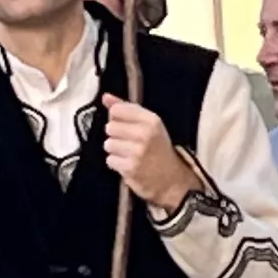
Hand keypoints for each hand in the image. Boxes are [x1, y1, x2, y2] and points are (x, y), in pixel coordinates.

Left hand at [96, 96, 198, 211]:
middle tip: (129, 142)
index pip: (118, 110)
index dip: (117, 117)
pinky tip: (128, 164)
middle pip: (110, 127)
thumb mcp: (149, 125)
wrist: (172, 180)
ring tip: (129, 154)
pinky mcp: (130, 168)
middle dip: (116, 135)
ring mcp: (137, 151)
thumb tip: (106, 97)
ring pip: (108, 144)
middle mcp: (145, 134)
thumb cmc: (159, 151)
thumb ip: (126, 109)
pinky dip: (116, 163)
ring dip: (115, 150)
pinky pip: (110, 160)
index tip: (125, 124)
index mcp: (151, 120)